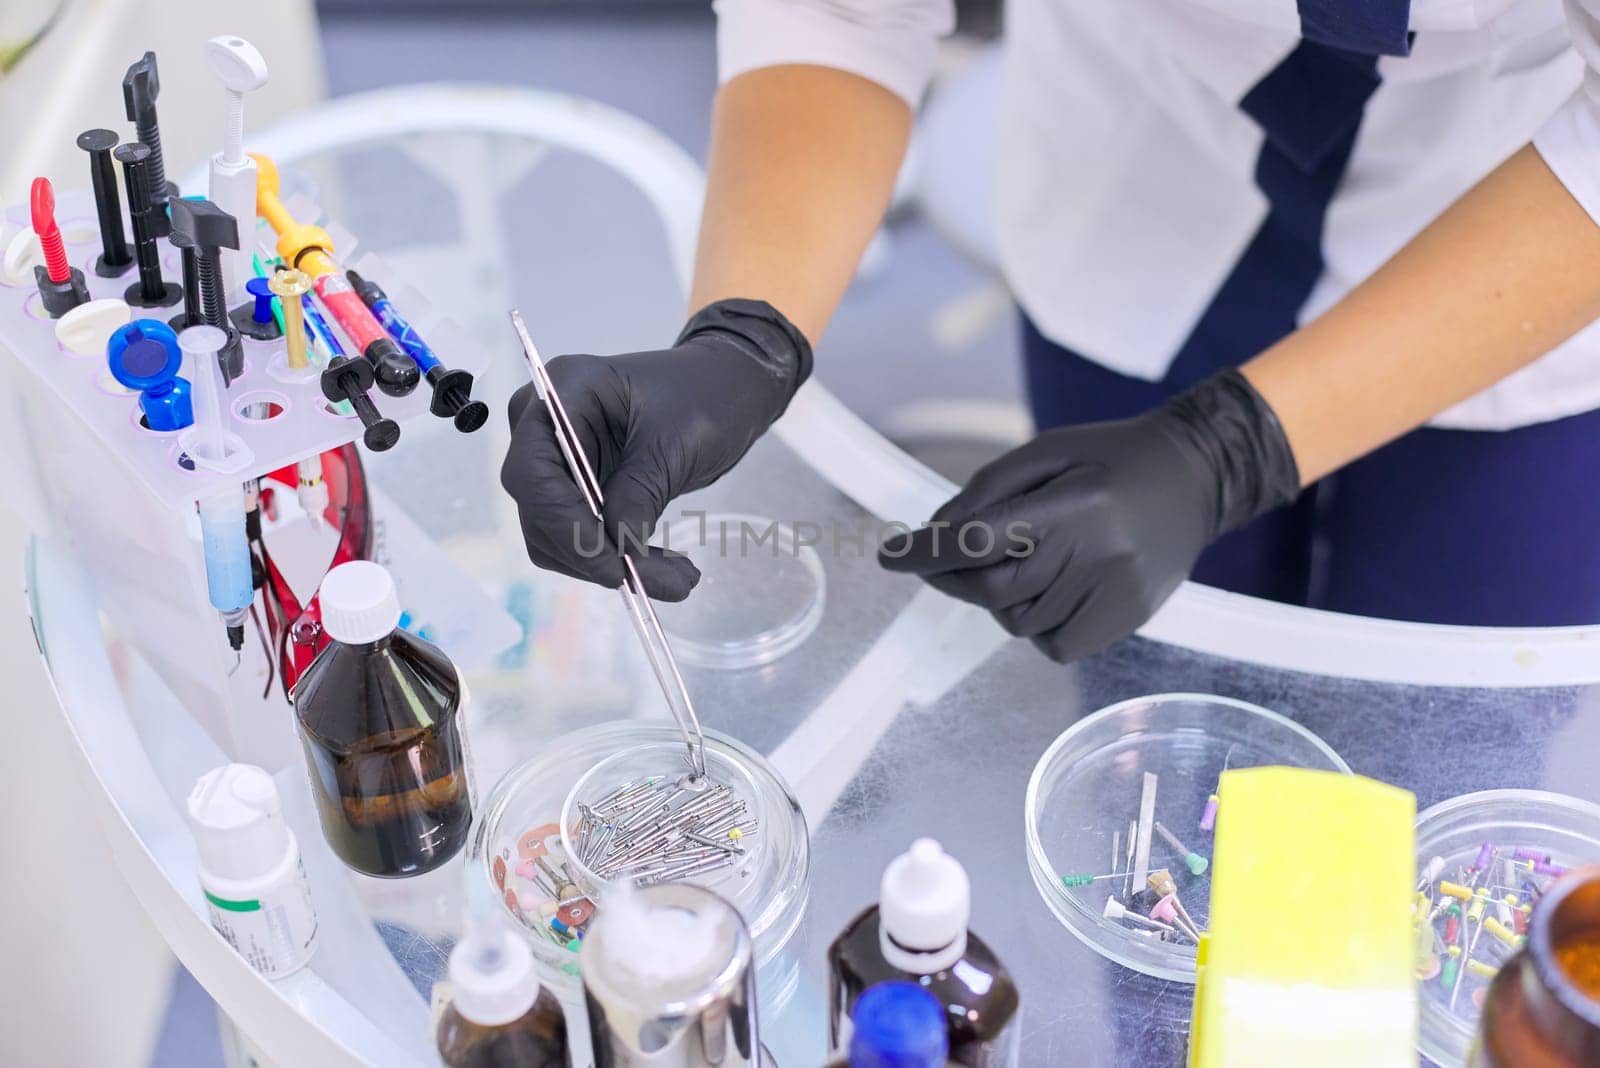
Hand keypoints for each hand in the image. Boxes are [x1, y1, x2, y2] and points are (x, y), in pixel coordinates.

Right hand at [501, 299, 810, 599]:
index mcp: (562, 391)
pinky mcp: (574, 488)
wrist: (722, 390)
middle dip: (593, 554)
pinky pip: (576, 537)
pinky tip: (662, 569)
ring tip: (678, 579)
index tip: (613, 562)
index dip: (565, 522)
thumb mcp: (677, 441)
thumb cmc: (704, 395)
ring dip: (607, 566)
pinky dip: (613, 560)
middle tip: (665, 582)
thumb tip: (618, 548)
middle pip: (539, 508)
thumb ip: (642, 491)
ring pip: (553, 534)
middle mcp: (544, 425)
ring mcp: (555, 459)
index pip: (532, 470)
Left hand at [879, 370, 1300, 661]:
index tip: (891, 556)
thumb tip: (934, 533)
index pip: (978, 538)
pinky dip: (1034, 627)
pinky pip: (1055, 646)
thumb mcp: (1046, 450)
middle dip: (952, 577)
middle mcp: (1099, 552)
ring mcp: (1118, 592)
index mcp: (1075, 502)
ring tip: (1016, 563)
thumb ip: (986, 490)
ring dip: (996, 600)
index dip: (925, 552)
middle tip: (940, 560)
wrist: (1195, 476)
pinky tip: (1045, 593)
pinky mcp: (1129, 618)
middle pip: (993, 588)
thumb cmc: (1110, 458)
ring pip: (1018, 622)